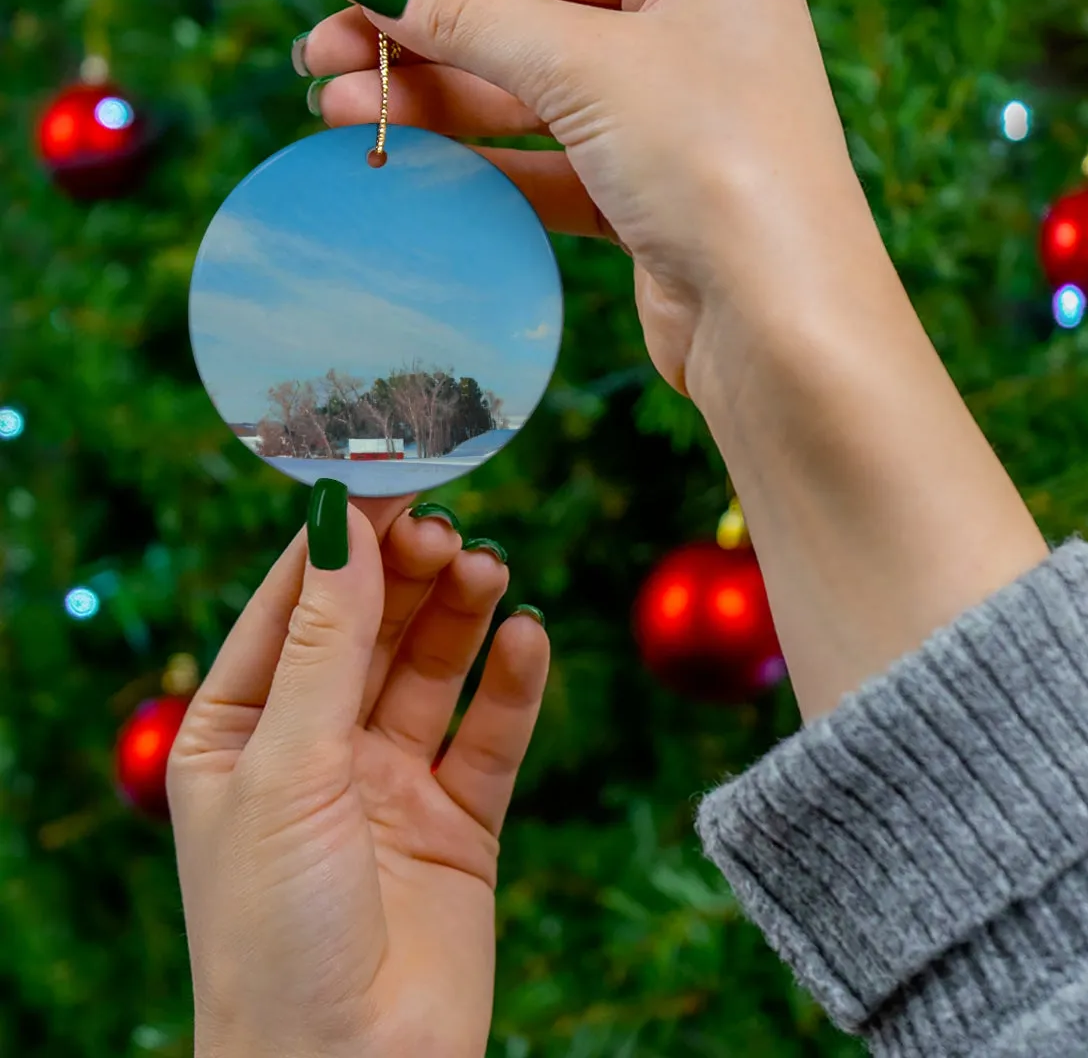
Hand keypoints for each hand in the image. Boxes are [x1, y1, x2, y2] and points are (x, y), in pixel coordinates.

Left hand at [168, 488, 548, 1057]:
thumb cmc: (276, 932)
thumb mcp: (287, 768)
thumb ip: (325, 642)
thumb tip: (342, 520)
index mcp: (241, 731)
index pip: (293, 604)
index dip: (341, 538)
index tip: (390, 475)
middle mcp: (315, 747)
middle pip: (371, 627)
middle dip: (407, 573)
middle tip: (448, 530)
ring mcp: (389, 782)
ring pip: (432, 669)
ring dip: (461, 614)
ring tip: (489, 570)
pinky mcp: (458, 820)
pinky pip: (490, 734)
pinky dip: (512, 684)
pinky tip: (527, 639)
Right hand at [299, 0, 878, 405]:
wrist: (779, 325)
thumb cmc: (714, 164)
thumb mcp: (587, 67)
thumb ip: (474, 18)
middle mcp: (692, 31)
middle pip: (529, 19)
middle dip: (422, 40)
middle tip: (319, 59)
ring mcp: (671, 119)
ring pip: (531, 97)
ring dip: (437, 103)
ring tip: (336, 111)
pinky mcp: (649, 196)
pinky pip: (549, 164)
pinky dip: (481, 163)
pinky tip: (408, 160)